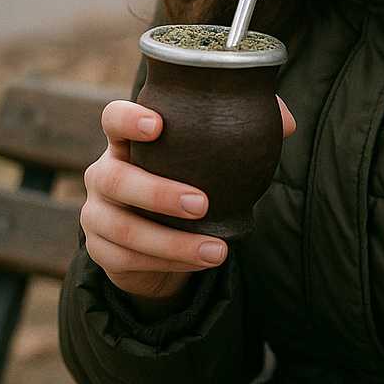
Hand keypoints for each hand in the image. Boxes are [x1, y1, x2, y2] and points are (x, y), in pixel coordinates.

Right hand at [81, 97, 296, 302]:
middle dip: (159, 193)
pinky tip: (200, 262)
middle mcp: (103, 173)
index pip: (113, 119)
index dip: (129, 119)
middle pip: (117, 179)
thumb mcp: (207, 158)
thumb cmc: (187, 182)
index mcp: (126, 142)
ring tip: (217, 250)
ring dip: (172, 243)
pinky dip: (169, 264)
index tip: (158, 125)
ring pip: (124, 229)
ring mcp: (96, 213)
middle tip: (203, 204)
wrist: (160, 240)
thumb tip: (287, 123)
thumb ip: (242, 132)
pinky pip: (127, 260)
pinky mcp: (100, 250)